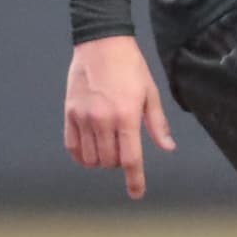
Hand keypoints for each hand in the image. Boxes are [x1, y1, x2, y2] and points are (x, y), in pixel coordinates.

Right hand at [64, 35, 175, 200]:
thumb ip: (157, 124)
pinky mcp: (69, 113)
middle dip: (119, 163)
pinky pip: (72, 146)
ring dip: (102, 160)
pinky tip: (89, 151)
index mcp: (126, 116)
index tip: (137, 193)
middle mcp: (103, 120)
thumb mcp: (150, 93)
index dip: (135, 179)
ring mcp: (83, 117)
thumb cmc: (130, 67)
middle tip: (124, 148)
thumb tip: (168, 148)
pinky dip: (81, 155)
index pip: (131, 159)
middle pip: (109, 161)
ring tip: (108, 146)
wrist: (101, 43)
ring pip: (91, 158)